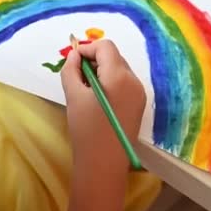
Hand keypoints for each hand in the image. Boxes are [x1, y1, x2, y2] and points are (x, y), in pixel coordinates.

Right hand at [61, 40, 145, 167]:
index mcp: (119, 76)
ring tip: (86, 89)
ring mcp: (139, 93)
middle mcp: (134, 81)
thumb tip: (74, 55)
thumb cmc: (86, 129)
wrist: (103, 164)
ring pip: (119, 69)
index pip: (105, 47)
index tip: (73, 61)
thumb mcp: (73, 96)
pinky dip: (110, 83)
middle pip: (114, 56)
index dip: (87, 49)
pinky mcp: (139, 105)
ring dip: (102, 71)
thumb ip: (71, 70)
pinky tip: (97, 100)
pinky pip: (124, 83)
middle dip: (94, 60)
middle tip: (77, 76)